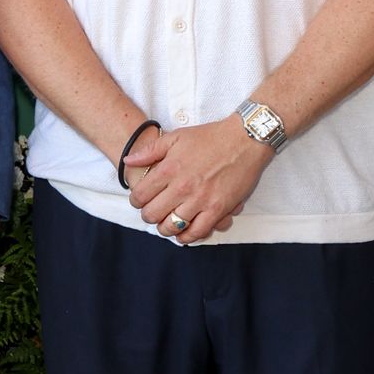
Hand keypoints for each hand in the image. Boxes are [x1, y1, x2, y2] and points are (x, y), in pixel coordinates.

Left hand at [123, 116, 268, 242]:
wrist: (244, 140)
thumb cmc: (210, 137)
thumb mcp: (176, 137)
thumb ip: (150, 151)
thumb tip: (128, 161)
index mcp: (169, 169)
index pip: (140, 195)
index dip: (136, 201)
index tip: (140, 200)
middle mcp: (182, 187)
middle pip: (152, 214)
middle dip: (148, 215)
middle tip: (153, 211)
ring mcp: (200, 200)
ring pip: (171, 227)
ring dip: (165, 228)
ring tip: (166, 223)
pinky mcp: (217, 209)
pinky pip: (197, 232)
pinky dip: (186, 237)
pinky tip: (183, 234)